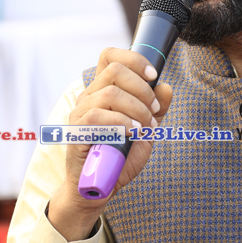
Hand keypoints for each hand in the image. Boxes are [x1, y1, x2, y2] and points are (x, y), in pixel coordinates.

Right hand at [47, 47, 172, 241]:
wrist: (102, 186)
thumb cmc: (121, 156)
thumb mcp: (147, 129)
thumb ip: (157, 108)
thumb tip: (165, 86)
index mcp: (104, 89)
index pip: (110, 56)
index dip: (134, 59)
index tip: (153, 75)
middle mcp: (90, 96)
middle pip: (115, 70)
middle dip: (143, 89)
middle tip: (154, 111)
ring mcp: (80, 112)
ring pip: (110, 93)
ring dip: (136, 110)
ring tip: (145, 128)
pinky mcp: (76, 130)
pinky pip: (98, 116)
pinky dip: (122, 123)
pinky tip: (132, 134)